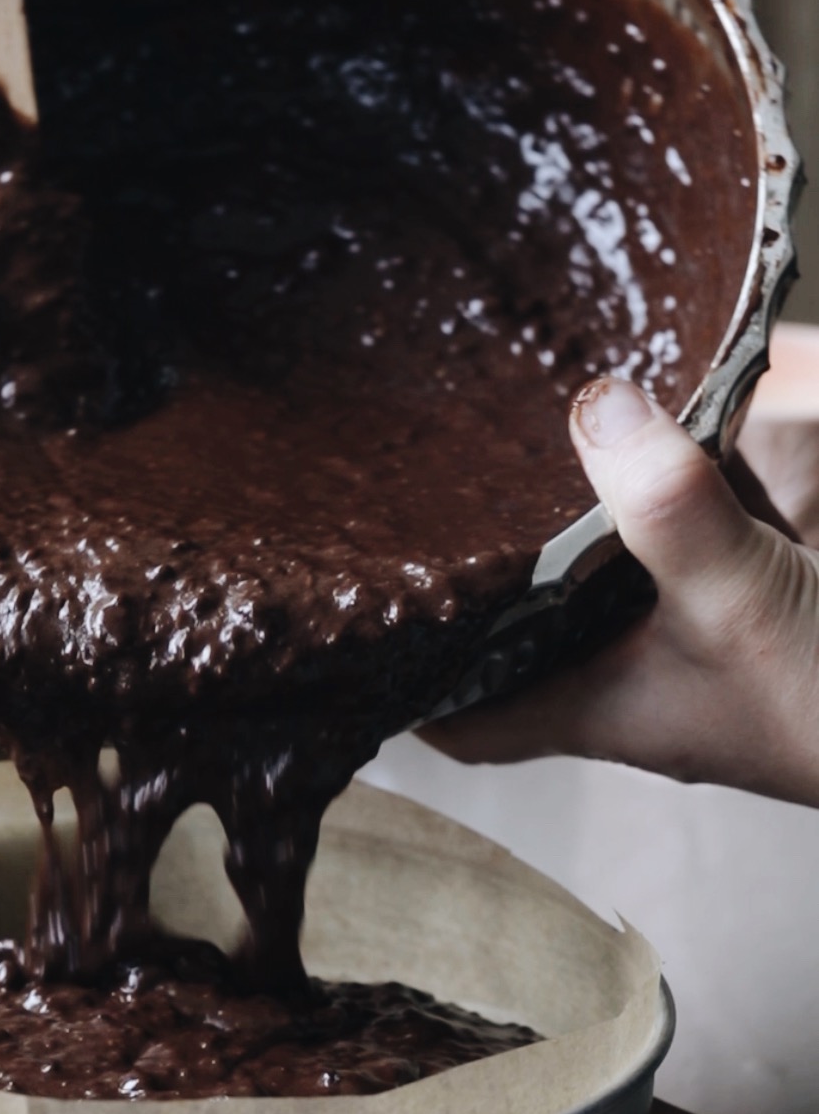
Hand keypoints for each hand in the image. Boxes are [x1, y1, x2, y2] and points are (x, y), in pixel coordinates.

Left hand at [424, 363, 818, 805]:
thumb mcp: (746, 601)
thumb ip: (672, 509)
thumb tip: (599, 407)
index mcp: (602, 702)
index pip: (467, 717)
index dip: (402, 683)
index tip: (351, 625)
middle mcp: (638, 666)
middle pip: (523, 615)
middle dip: (485, 549)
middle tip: (415, 473)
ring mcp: (701, 620)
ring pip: (609, 546)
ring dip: (588, 487)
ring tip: (508, 405)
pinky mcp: (763, 577)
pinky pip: (703, 511)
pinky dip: (693, 460)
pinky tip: (674, 396)